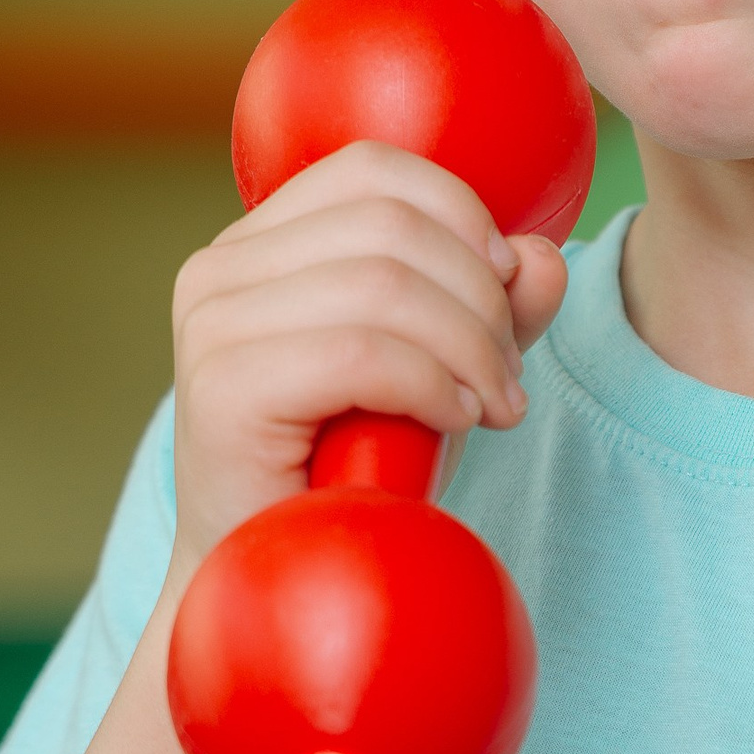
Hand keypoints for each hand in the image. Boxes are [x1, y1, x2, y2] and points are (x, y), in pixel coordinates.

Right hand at [169, 142, 568, 571]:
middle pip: (392, 224)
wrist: (280, 582)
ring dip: (469, 346)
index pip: (376, 170)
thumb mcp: (441, 368)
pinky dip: (434, 385)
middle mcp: (218, 269)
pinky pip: (361, 353)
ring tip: (492, 404)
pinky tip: (459, 421)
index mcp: (260, 243)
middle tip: (507, 375)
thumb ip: (491, 306)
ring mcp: (210, 325)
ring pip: (384, 284)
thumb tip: (542, 256)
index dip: (465, 219)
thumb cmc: (356, 472)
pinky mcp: (221, 389)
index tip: (505, 299)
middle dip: (481, 296)